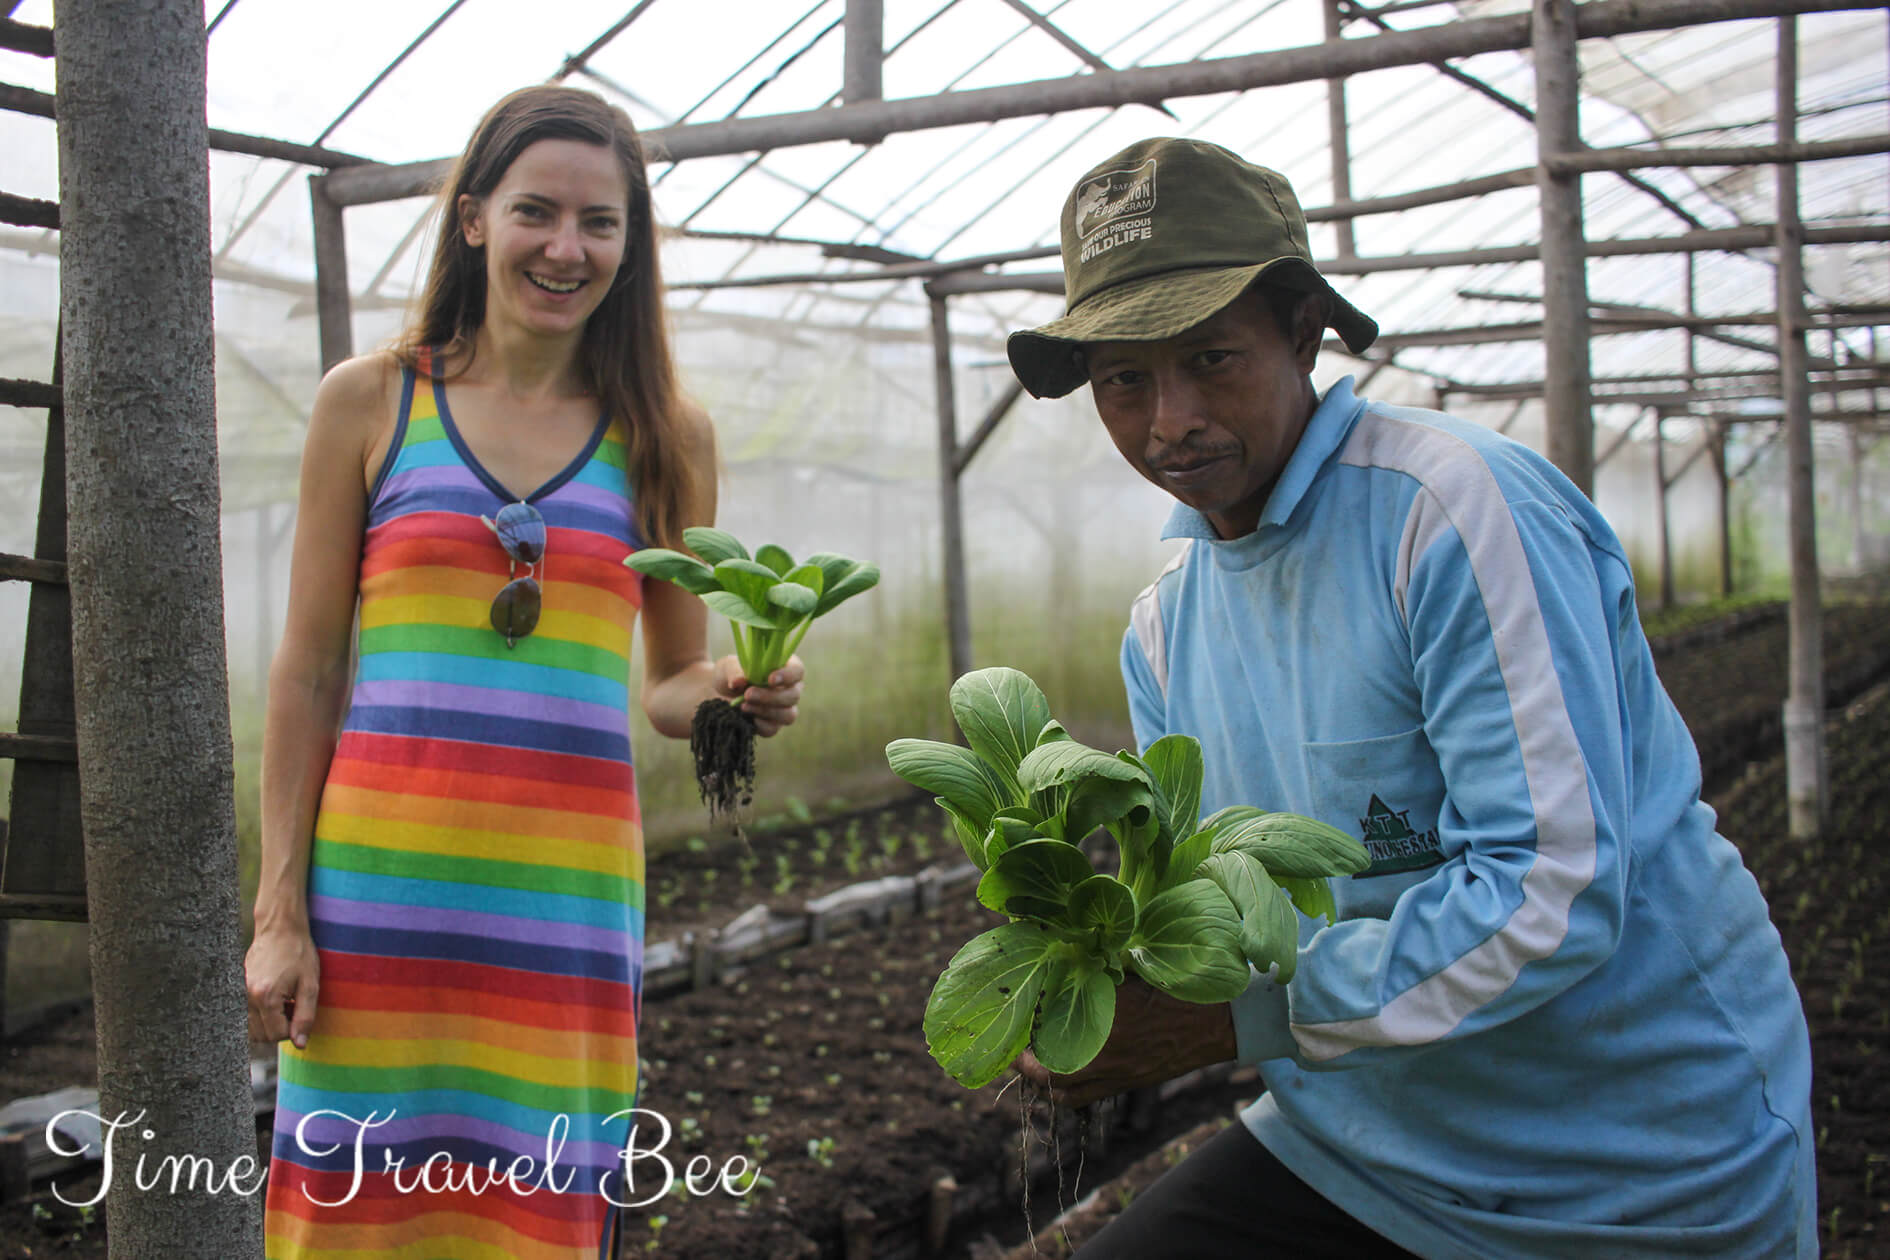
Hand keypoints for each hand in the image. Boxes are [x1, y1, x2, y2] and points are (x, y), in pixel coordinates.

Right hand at [245, 923, 320, 1048]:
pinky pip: (246, 1017)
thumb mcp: (310, 985)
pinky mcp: (236, 990)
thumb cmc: (298, 953)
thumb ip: (305, 1017)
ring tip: (284, 1001)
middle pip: (262, 1036)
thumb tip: (300, 1044)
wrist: (279, 929)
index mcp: (265, 998)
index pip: (277, 1035)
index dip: (294, 1028)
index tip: (301, 1010)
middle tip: (294, 1005)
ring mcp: (238, 994)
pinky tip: (273, 998)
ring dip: (270, 1023)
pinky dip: (260, 1015)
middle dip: (281, 1027)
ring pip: (252, 1029)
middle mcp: (246, 998)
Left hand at [714, 654, 803, 736]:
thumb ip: (734, 671)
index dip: (788, 676)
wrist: (718, 693)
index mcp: (785, 668)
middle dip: (770, 697)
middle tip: (748, 694)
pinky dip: (760, 725)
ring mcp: (783, 709)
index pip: (797, 671)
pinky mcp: (772, 725)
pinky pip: (773, 729)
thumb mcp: (728, 666)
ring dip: (765, 711)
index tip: (770, 679)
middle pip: (793, 696)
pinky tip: (746, 717)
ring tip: (743, 706)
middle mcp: (789, 689)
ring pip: (788, 715)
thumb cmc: (730, 673)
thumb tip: (738, 682)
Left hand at [1014, 975, 1236, 1107]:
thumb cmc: (1171, 986)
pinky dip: (1062, 1092)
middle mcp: (1100, 1054)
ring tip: (1027, 1063)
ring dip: (1039, 1078)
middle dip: (1023, 1061)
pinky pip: (1081, 1098)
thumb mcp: (1128, 966)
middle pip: (1044, 1070)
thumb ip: (1093, 965)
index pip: (1043, 1028)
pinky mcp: (1124, 1086)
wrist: (1213, 1021)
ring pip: (1060, 1091)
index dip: (1022, 1026)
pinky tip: (1055, 1080)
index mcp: (1097, 1019)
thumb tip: (1060, 951)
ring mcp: (1112, 1075)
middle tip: (1012, 1046)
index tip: (1011, 1017)